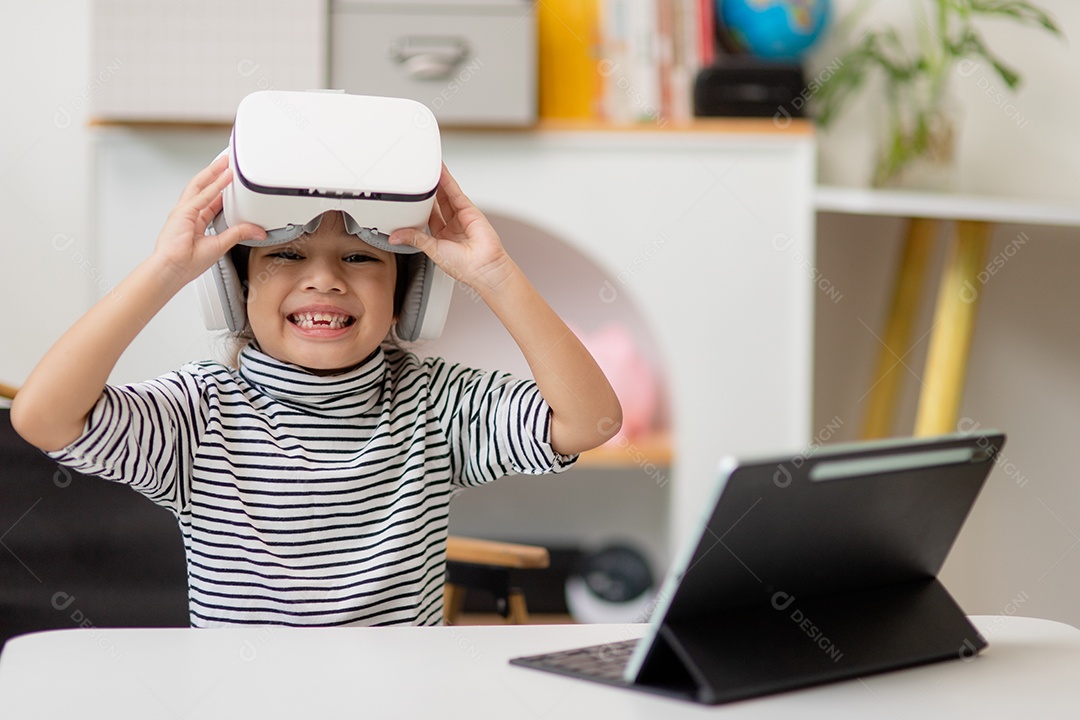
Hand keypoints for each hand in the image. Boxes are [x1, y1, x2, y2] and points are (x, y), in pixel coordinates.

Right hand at [151, 154, 265, 284]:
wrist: (172, 270)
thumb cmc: (187, 263)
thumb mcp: (220, 245)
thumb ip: (238, 234)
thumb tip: (257, 231)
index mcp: (194, 223)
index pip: (209, 201)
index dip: (220, 190)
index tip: (229, 181)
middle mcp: (188, 215)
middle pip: (203, 188)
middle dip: (214, 174)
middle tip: (227, 163)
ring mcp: (183, 212)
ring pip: (200, 186)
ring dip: (213, 173)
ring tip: (225, 162)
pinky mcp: (183, 213)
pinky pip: (202, 196)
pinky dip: (214, 186)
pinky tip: (224, 177)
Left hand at [389, 165, 512, 293]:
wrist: (483, 267)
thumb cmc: (464, 267)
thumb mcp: (432, 250)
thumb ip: (414, 239)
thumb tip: (396, 237)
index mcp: (442, 238)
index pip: (428, 218)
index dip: (420, 207)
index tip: (411, 198)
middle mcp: (452, 227)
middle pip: (438, 204)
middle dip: (430, 192)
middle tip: (419, 179)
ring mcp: (461, 217)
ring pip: (446, 196)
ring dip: (438, 183)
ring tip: (428, 169)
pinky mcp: (469, 210)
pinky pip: (455, 193)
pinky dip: (448, 182)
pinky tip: (441, 173)